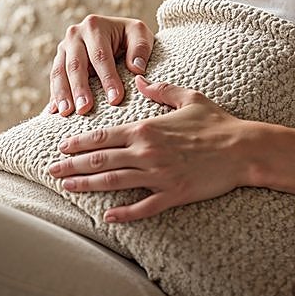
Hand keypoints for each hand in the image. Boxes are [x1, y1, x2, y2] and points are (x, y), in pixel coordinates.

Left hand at [47, 75, 249, 221]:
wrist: (244, 149)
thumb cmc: (217, 122)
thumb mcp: (188, 98)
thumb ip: (160, 89)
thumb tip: (139, 78)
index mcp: (146, 128)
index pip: (103, 136)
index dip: (78, 142)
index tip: (60, 147)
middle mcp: (147, 152)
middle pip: (100, 160)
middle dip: (72, 166)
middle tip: (50, 171)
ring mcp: (159, 175)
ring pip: (114, 181)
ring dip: (87, 185)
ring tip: (67, 188)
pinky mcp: (174, 194)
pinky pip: (143, 207)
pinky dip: (124, 213)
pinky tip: (107, 216)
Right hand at [48, 14, 153, 115]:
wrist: (113, 32)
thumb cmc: (128, 36)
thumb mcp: (139, 33)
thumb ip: (141, 48)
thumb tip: (136, 68)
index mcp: (94, 26)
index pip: (101, 56)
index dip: (108, 78)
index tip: (115, 99)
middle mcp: (75, 34)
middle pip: (76, 64)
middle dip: (80, 88)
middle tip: (85, 109)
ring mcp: (63, 47)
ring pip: (59, 71)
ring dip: (62, 94)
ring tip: (66, 113)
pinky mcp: (58, 60)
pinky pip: (54, 78)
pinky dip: (54, 95)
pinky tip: (55, 111)